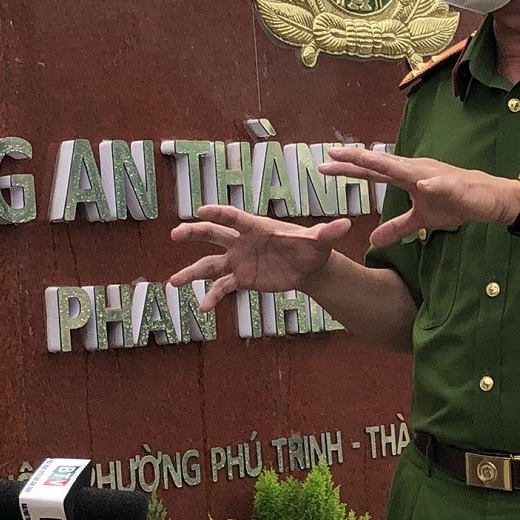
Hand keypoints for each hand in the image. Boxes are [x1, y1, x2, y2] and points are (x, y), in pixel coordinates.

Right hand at [169, 205, 352, 311]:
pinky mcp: (242, 279)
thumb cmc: (311, 246)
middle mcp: (242, 242)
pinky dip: (213, 298)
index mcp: (257, 227)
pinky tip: (203, 308)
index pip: (235, 218)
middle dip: (194, 233)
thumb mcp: (320, 241)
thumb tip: (346, 225)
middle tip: (175, 234)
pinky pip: (223, 288)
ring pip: (210, 265)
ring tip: (173, 282)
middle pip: (214, 235)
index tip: (200, 211)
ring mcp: (239, 261)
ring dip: (192, 273)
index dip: (219, 214)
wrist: (308, 265)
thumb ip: (328, 232)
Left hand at [319, 146, 519, 247]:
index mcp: (408, 176)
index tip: (325, 166)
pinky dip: (432, 185)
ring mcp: (434, 175)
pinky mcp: (453, 186)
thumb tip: (373, 240)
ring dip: (385, 162)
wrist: (490, 199)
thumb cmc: (456, 203)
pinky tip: (422, 185)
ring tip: (363, 158)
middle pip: (382, 164)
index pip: (373, 171)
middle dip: (357, 159)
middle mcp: (416, 170)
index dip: (349, 168)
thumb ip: (397, 227)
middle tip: (331, 154)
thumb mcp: (421, 220)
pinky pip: (441, 186)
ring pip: (405, 168)